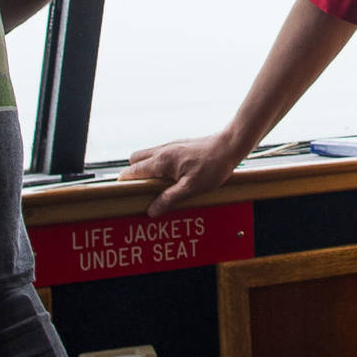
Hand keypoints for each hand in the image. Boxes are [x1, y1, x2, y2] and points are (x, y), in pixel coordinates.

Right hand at [122, 131, 243, 217]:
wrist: (230, 145)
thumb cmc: (213, 166)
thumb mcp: (191, 187)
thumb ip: (169, 198)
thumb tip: (151, 211)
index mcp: (161, 161)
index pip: (131, 171)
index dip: (125, 184)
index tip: (126, 196)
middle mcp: (162, 151)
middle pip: (135, 161)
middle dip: (134, 176)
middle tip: (143, 192)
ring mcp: (171, 146)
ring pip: (147, 156)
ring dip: (147, 170)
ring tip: (158, 187)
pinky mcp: (180, 146)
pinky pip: (160, 155)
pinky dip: (159, 165)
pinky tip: (172, 177)